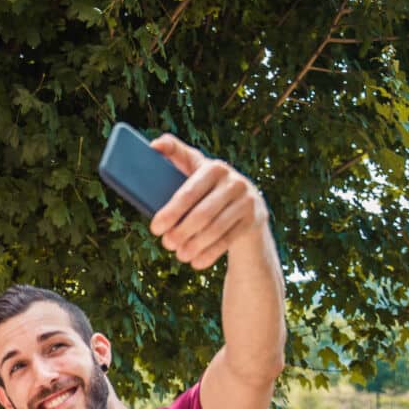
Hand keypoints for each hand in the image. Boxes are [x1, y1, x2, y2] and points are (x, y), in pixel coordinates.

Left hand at [148, 135, 267, 269]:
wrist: (246, 206)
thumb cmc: (207, 190)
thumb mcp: (194, 173)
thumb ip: (175, 158)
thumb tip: (154, 146)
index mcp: (213, 167)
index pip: (188, 192)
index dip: (171, 210)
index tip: (155, 228)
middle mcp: (233, 181)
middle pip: (201, 213)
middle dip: (181, 231)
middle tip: (166, 243)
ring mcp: (247, 200)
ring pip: (215, 228)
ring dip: (195, 245)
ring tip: (180, 255)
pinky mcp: (254, 219)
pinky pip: (228, 239)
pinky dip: (210, 253)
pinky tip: (197, 262)